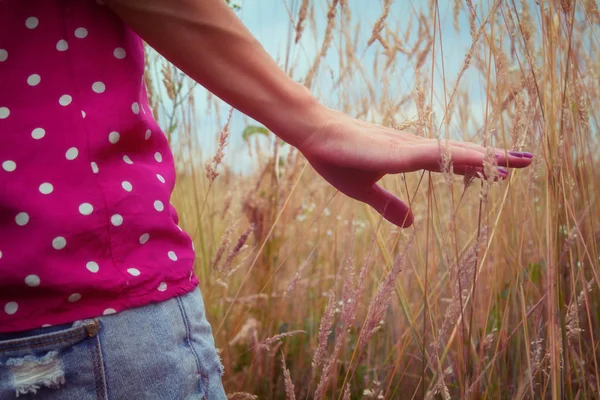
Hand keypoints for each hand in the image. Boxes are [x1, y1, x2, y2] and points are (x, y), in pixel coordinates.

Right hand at [297, 108, 533, 227]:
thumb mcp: (364, 191)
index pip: (450, 161)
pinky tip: (472, 159)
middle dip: (493, 157)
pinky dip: (451, 156)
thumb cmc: (336, 158)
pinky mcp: (389, 150)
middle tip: (527, 159)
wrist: (313, 134)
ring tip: (512, 158)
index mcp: (407, 157)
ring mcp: (402, 147)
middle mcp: (411, 148)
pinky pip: (426, 154)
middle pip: (459, 152)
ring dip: (482, 154)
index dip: (477, 166)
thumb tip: (412, 224)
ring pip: (450, 151)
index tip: (504, 173)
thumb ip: (388, 205)